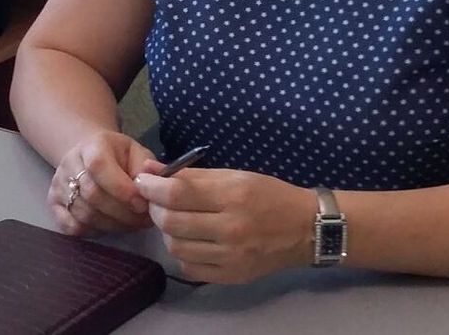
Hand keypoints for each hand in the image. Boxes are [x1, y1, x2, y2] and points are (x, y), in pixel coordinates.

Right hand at [50, 131, 157, 236]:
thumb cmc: (118, 156)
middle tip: (143, 220)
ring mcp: (58, 184)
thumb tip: (152, 187)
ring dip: (113, 225)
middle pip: (92, 194)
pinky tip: (110, 226)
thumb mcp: (137, 153)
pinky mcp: (53, 204)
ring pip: (84, 214)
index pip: (99, 166)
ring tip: (132, 224)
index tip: (141, 204)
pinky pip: (71, 228)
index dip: (120, 188)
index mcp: (92, 145)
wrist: (89, 155)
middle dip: (122, 212)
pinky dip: (94, 232)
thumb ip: (147, 168)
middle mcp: (70, 163)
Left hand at [134, 163, 312, 283]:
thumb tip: (151, 171)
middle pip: (171, 223)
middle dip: (155, 209)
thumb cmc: (269, 195)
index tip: (143, 182)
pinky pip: (189, 268)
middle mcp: (231, 229)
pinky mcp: (231, 277)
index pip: (177, 194)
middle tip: (158, 201)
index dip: (152, 187)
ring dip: (167, 232)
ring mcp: (231, 257)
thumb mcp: (234, 175)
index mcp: (233, 196)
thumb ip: (191, 175)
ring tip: (176, 220)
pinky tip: (191, 241)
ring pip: (176, 248)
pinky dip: (182, 253)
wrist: (305, 229)